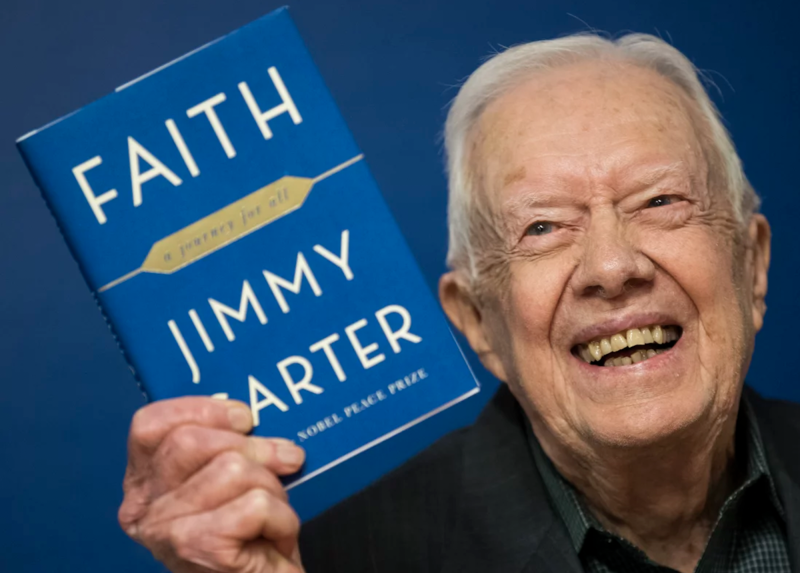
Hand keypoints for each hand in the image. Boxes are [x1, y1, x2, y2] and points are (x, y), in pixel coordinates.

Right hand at [118, 397, 305, 572]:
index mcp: (143, 484)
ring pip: (232, 468)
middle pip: (192, 441)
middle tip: (285, 461)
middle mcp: (143, 508)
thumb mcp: (226, 483)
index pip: (151, 425)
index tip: (245, 418)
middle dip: (254, 446)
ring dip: (272, 488)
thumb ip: (225, 446)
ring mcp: (166, 531)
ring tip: (274, 514)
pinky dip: (282, 518)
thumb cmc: (247, 540)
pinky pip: (257, 503)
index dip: (202, 410)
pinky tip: (277, 536)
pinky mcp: (199, 548)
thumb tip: (256, 413)